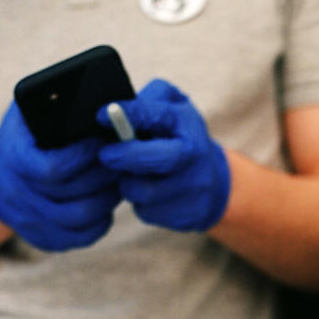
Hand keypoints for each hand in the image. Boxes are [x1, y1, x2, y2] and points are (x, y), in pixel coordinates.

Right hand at [0, 102, 120, 250]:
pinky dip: (102, 220)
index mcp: (14, 159)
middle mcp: (19, 195)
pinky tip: (108, 203)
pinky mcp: (48, 240)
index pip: (54, 169)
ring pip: (82, 217)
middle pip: (74, 195)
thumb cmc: (24, 138)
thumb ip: (54, 107)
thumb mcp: (28, 114)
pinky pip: (84, 236)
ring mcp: (33, 221)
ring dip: (108, 198)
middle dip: (105, 176)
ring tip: (119, 180)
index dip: (85, 157)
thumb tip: (95, 102)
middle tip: (125, 161)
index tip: (105, 141)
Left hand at [96, 79, 230, 231]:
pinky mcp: (184, 217)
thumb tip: (116, 111)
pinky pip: (146, 211)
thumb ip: (148, 101)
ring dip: (128, 182)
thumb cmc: (181, 139)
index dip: (128, 114)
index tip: (101, 115)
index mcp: (188, 124)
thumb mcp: (173, 109)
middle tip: (106, 155)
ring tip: (134, 174)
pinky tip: (149, 194)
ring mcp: (193, 190)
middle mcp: (196, 157)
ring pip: (142, 190)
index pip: (157, 114)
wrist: (217, 186)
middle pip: (157, 159)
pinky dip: (140, 202)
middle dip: (125, 156)